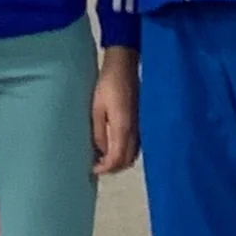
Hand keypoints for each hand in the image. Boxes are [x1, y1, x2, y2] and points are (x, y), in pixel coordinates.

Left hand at [91, 46, 140, 174]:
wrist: (124, 66)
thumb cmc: (108, 84)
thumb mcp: (97, 109)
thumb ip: (99, 132)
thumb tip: (99, 152)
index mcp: (123, 127)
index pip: (117, 158)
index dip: (105, 168)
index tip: (93, 169)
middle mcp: (135, 131)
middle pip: (127, 160)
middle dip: (112, 168)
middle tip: (97, 166)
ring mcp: (141, 127)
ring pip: (133, 154)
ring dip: (119, 161)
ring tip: (103, 158)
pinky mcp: (142, 122)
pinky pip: (136, 145)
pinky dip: (125, 152)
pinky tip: (113, 147)